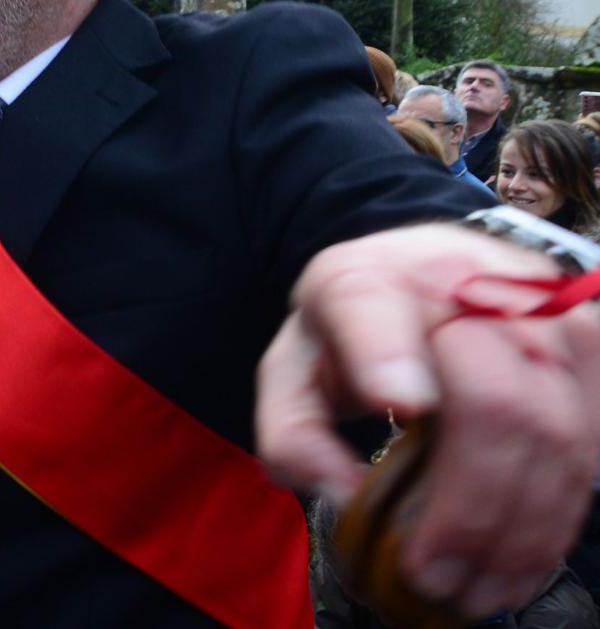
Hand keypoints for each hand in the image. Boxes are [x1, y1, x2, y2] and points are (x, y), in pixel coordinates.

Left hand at [256, 224, 599, 618]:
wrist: (428, 272)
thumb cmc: (350, 338)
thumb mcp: (292, 373)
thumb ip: (292, 435)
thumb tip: (344, 497)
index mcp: (367, 281)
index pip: (372, 306)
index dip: (388, 353)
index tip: (400, 403)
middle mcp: (462, 282)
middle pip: (492, 399)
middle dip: (468, 507)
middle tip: (433, 576)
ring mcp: (541, 312)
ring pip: (555, 432)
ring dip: (519, 529)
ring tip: (474, 590)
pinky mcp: (592, 349)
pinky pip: (589, 447)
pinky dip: (553, 517)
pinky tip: (515, 563)